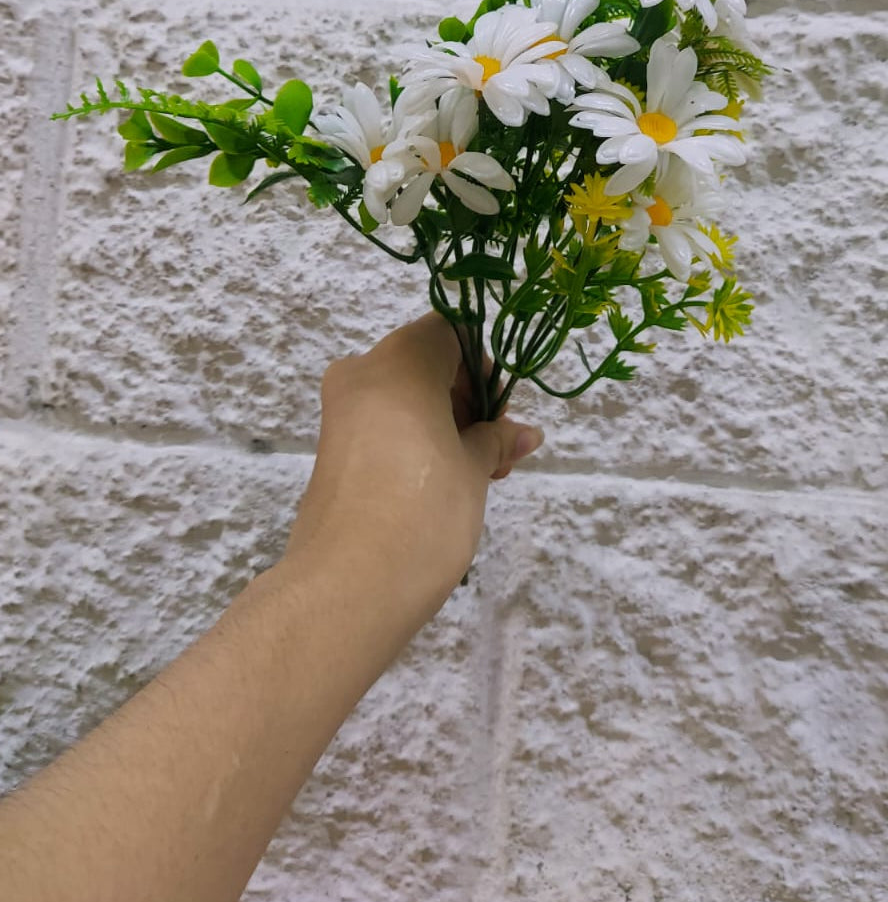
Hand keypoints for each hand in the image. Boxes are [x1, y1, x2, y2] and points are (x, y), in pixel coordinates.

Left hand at [283, 313, 543, 624]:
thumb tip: (523, 433)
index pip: (450, 332)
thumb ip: (496, 440)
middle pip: (426, 365)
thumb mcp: (474, 469)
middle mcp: (362, 374)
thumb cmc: (424, 512)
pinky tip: (445, 484)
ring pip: (405, 399)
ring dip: (446, 425)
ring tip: (479, 476)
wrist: (346, 588)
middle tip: (498, 452)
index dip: (484, 366)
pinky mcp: (331, 452)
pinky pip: (383, 427)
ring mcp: (340, 414)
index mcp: (399, 360)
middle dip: (468, 402)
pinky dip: (416, 442)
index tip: (501, 412)